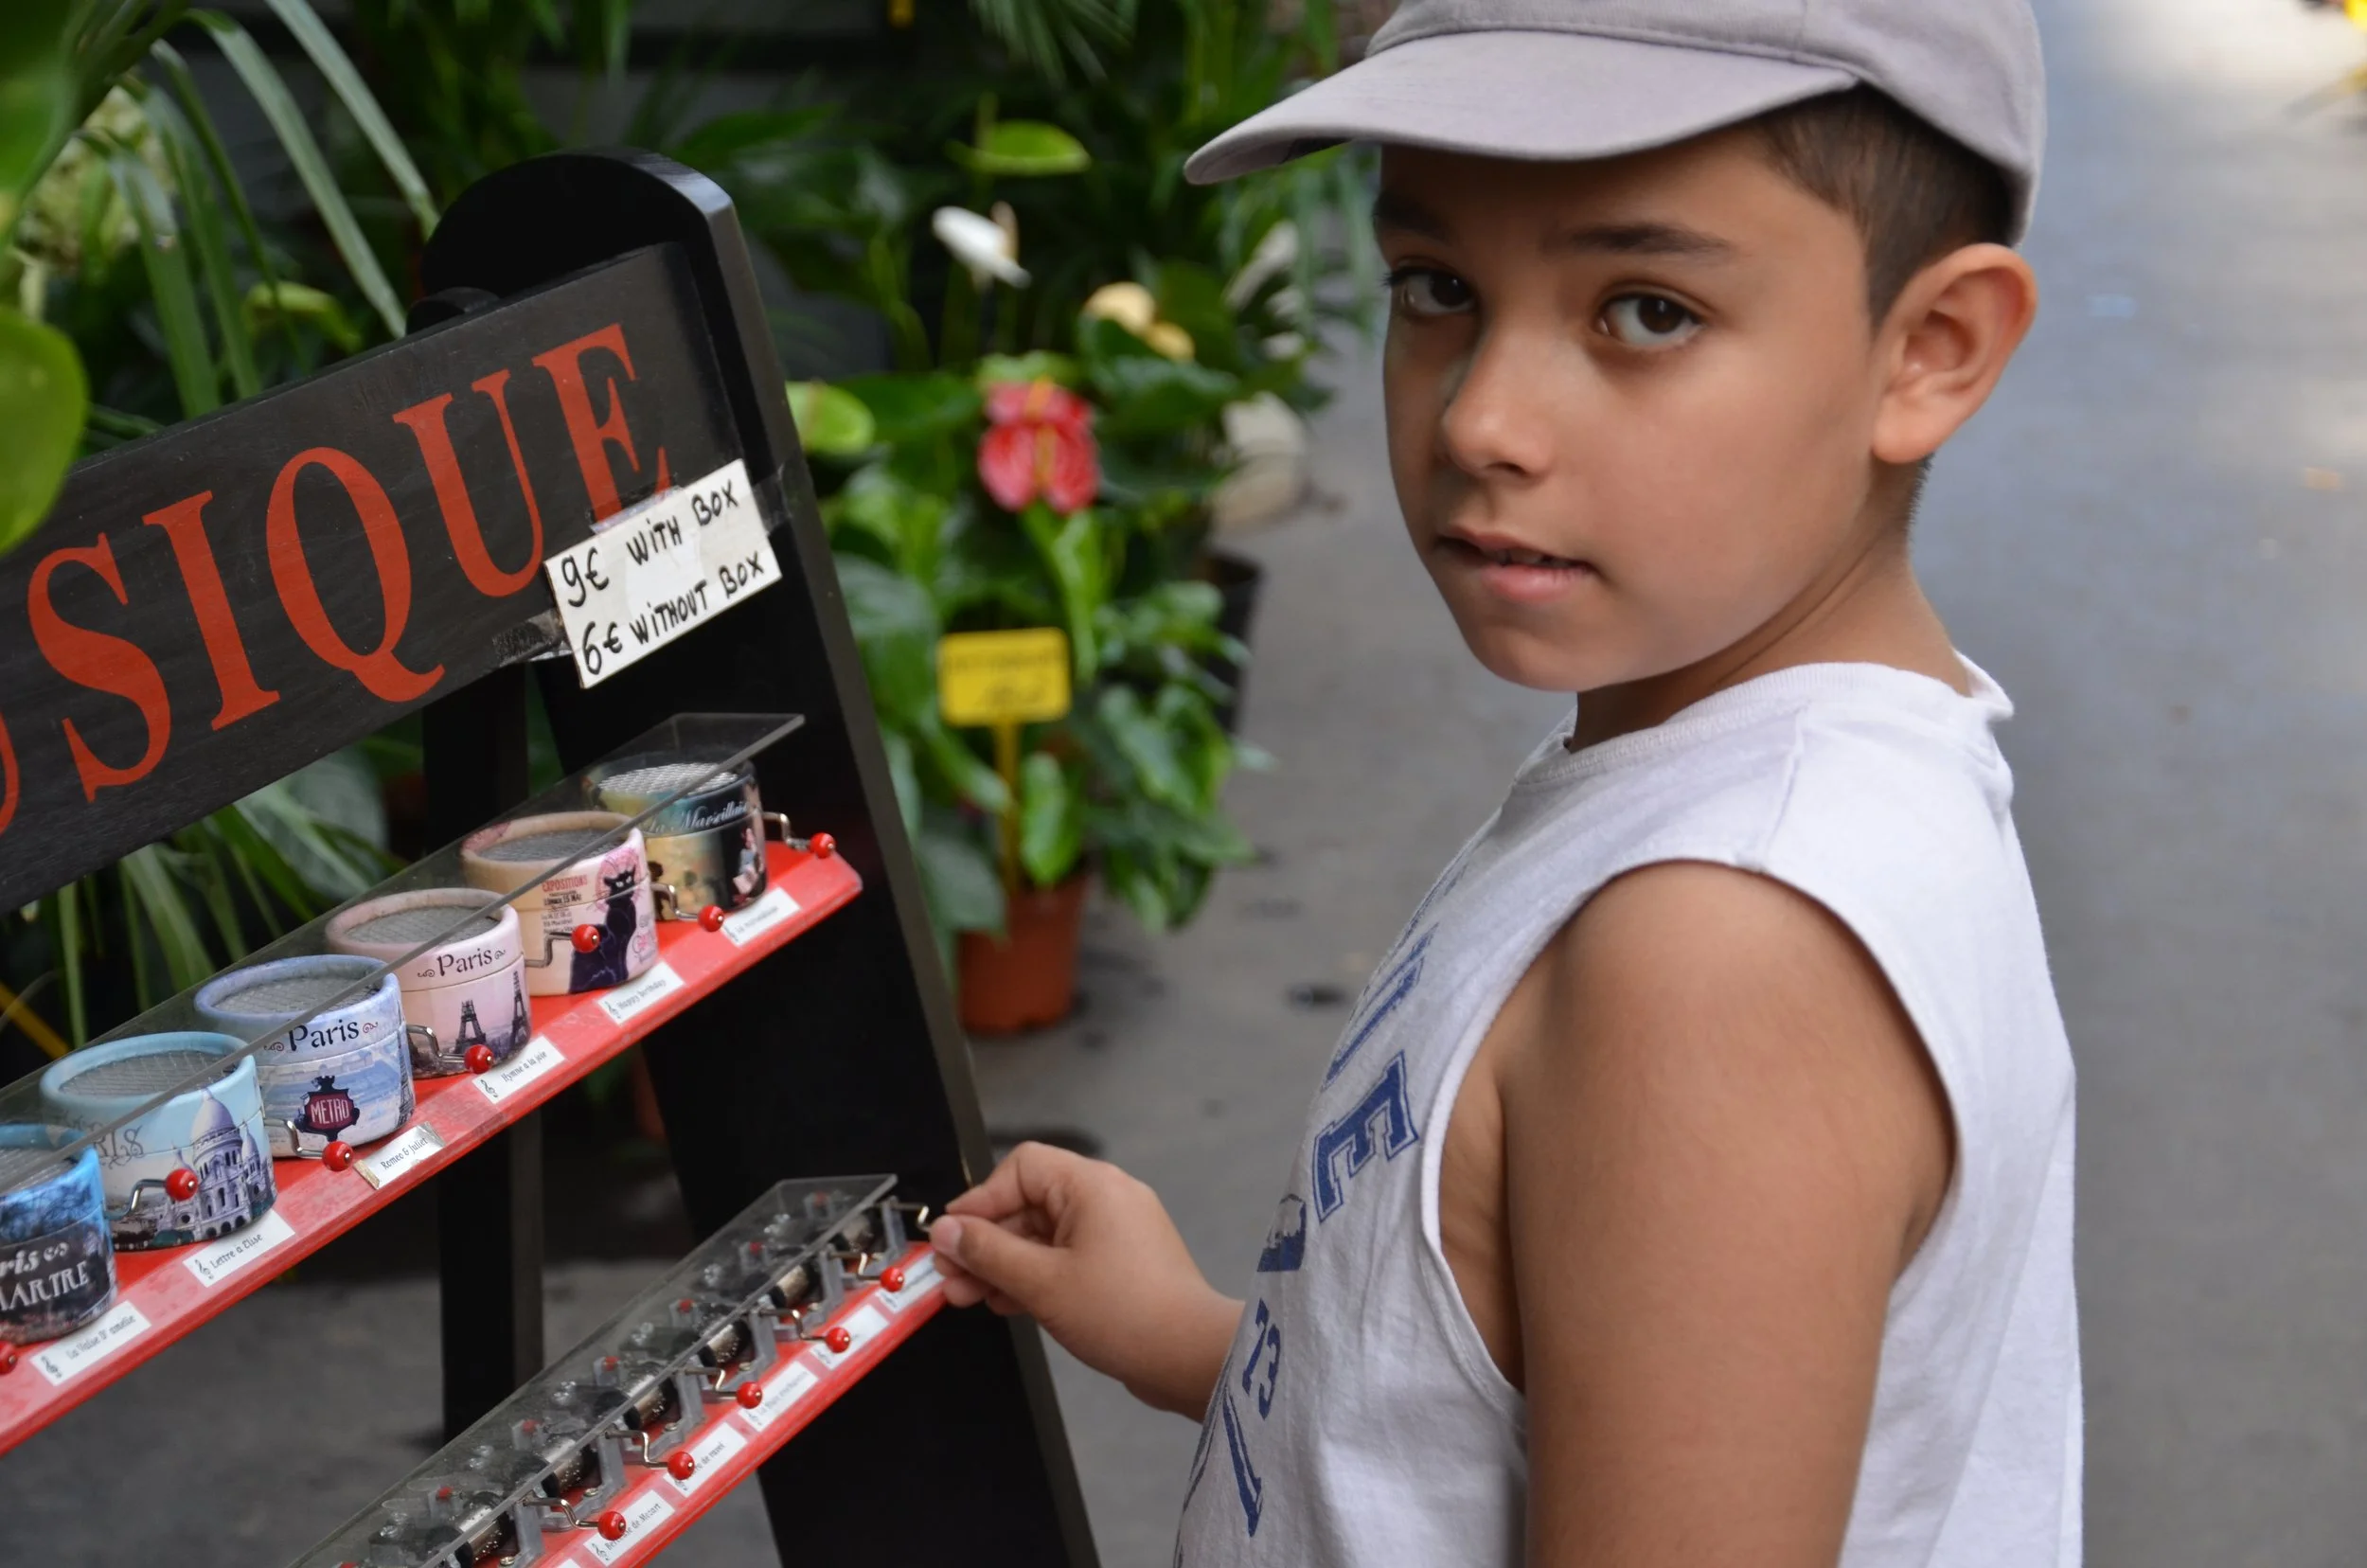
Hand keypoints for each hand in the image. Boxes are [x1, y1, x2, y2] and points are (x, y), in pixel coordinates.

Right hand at [929, 1142, 1240, 1416]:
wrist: (1190, 1357)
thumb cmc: (1119, 1312)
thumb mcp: (1041, 1282)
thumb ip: (987, 1252)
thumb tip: (944, 1231)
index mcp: (1092, 1186)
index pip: (1021, 1169)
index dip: (979, 1200)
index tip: (948, 1237)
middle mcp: (1106, 1198)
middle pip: (1029, 1204)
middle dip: (985, 1242)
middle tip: (949, 1277)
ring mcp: (1116, 1232)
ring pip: (1044, 1236)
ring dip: (1004, 1264)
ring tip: (967, 1298)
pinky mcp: (1121, 1265)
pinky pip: (1065, 1258)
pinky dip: (1034, 1277)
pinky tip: (1005, 1304)